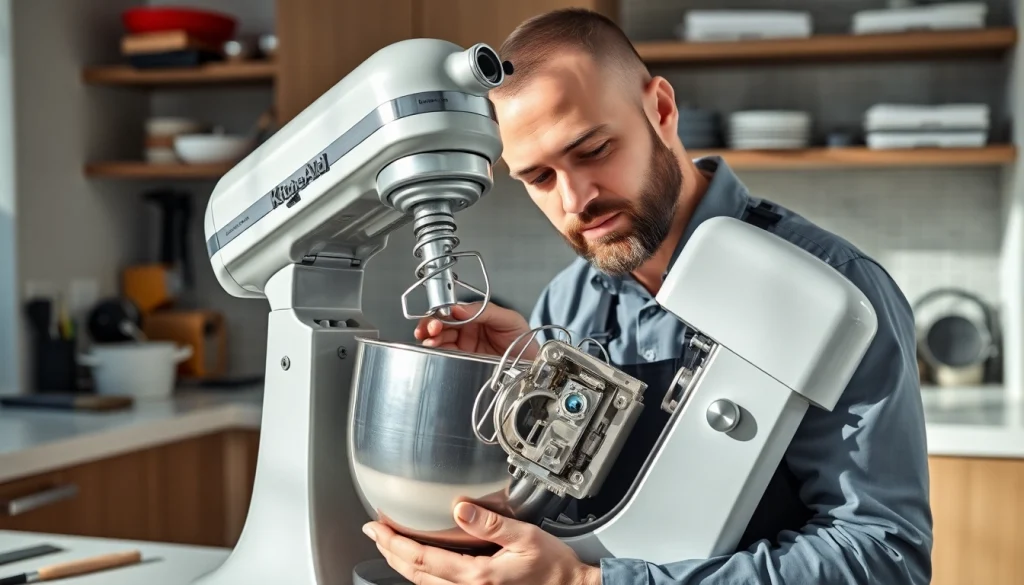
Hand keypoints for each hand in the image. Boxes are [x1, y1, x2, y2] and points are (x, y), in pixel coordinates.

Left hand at [363, 502, 600, 584]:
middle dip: (390, 552)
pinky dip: (422, 574)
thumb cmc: (553, 567)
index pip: (422, 559)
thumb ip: (491, 524)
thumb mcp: (526, 537)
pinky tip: (419, 563)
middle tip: (374, 531)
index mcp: (477, 575)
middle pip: (415, 574)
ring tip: (389, 545)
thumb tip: (460, 509)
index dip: (394, 542)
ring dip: (402, 564)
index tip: (377, 526)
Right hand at [414, 302, 537, 359]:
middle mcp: (468, 331)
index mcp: (477, 317)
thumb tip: (458, 307)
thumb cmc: (525, 342)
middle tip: (431, 329)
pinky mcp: (462, 364)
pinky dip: (435, 353)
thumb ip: (485, 311)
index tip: (438, 316)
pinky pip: (444, 357)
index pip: (453, 311)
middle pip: (442, 325)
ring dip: (430, 339)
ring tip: (430, 341)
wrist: (534, 367)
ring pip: (439, 340)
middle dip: (431, 325)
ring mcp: (464, 348)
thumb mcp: (510, 319)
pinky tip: (433, 350)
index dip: (442, 312)